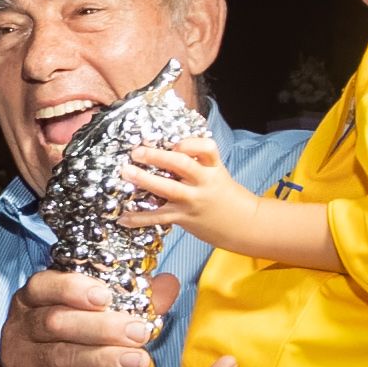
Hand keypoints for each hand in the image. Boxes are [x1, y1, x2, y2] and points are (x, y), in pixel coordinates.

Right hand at [0, 269, 178, 366]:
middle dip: (102, 328)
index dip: (73, 288)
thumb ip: (128, 301)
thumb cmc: (65, 343)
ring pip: (60, 355)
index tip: (105, 297)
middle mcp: (23, 325)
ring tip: (135, 363)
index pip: (44, 285)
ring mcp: (21, 358)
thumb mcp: (87, 317)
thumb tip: (167, 285)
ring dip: (101, 359)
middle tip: (138, 334)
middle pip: (57, 322)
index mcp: (35, 299)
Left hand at [122, 137, 253, 246]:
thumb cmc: (226, 195)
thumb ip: (198, 160)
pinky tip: (123, 218)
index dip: (190, 143)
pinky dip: (139, 218)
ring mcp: (193, 201)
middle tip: (138, 152)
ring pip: (168, 189)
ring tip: (127, 173)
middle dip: (158, 156)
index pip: (207, 148)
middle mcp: (203, 182)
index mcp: (213, 167)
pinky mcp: (184, 218)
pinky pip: (158, 217)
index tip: (174, 142)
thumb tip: (171, 145)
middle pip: (182, 165)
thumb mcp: (217, 172)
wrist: (244, 224)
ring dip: (145, 180)